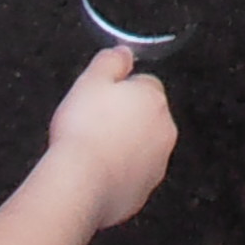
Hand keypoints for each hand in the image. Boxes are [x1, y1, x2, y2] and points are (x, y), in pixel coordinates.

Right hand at [48, 45, 176, 226]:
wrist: (80, 183)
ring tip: (92, 150)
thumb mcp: (90, 81)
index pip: (145, 84)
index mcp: (154, 99)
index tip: (101, 99)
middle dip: (124, 119)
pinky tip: (96, 172)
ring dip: (123, 147)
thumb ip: (111, 61)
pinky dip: (118, 173)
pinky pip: (132, 175)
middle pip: (145, 117)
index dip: (120, 90)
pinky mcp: (144, 191)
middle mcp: (164, 131)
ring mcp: (157, 164)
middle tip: (93, 124)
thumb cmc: (84, 131)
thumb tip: (123, 52)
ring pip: (141, 147)